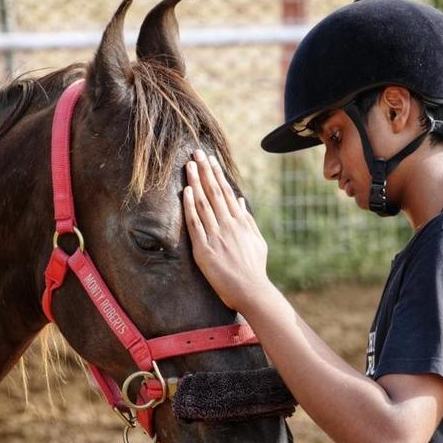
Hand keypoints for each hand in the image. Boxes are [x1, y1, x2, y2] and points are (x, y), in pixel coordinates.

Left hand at [183, 150, 269, 311]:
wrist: (251, 290)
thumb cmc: (254, 267)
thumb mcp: (257, 240)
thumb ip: (248, 219)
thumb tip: (241, 200)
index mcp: (241, 221)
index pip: (226, 192)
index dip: (217, 174)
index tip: (209, 160)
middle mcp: (229, 225)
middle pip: (214, 192)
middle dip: (204, 170)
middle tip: (196, 152)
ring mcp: (216, 236)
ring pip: (204, 203)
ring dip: (195, 182)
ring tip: (188, 165)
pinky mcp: (205, 249)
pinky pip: (195, 223)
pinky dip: (190, 206)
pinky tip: (185, 192)